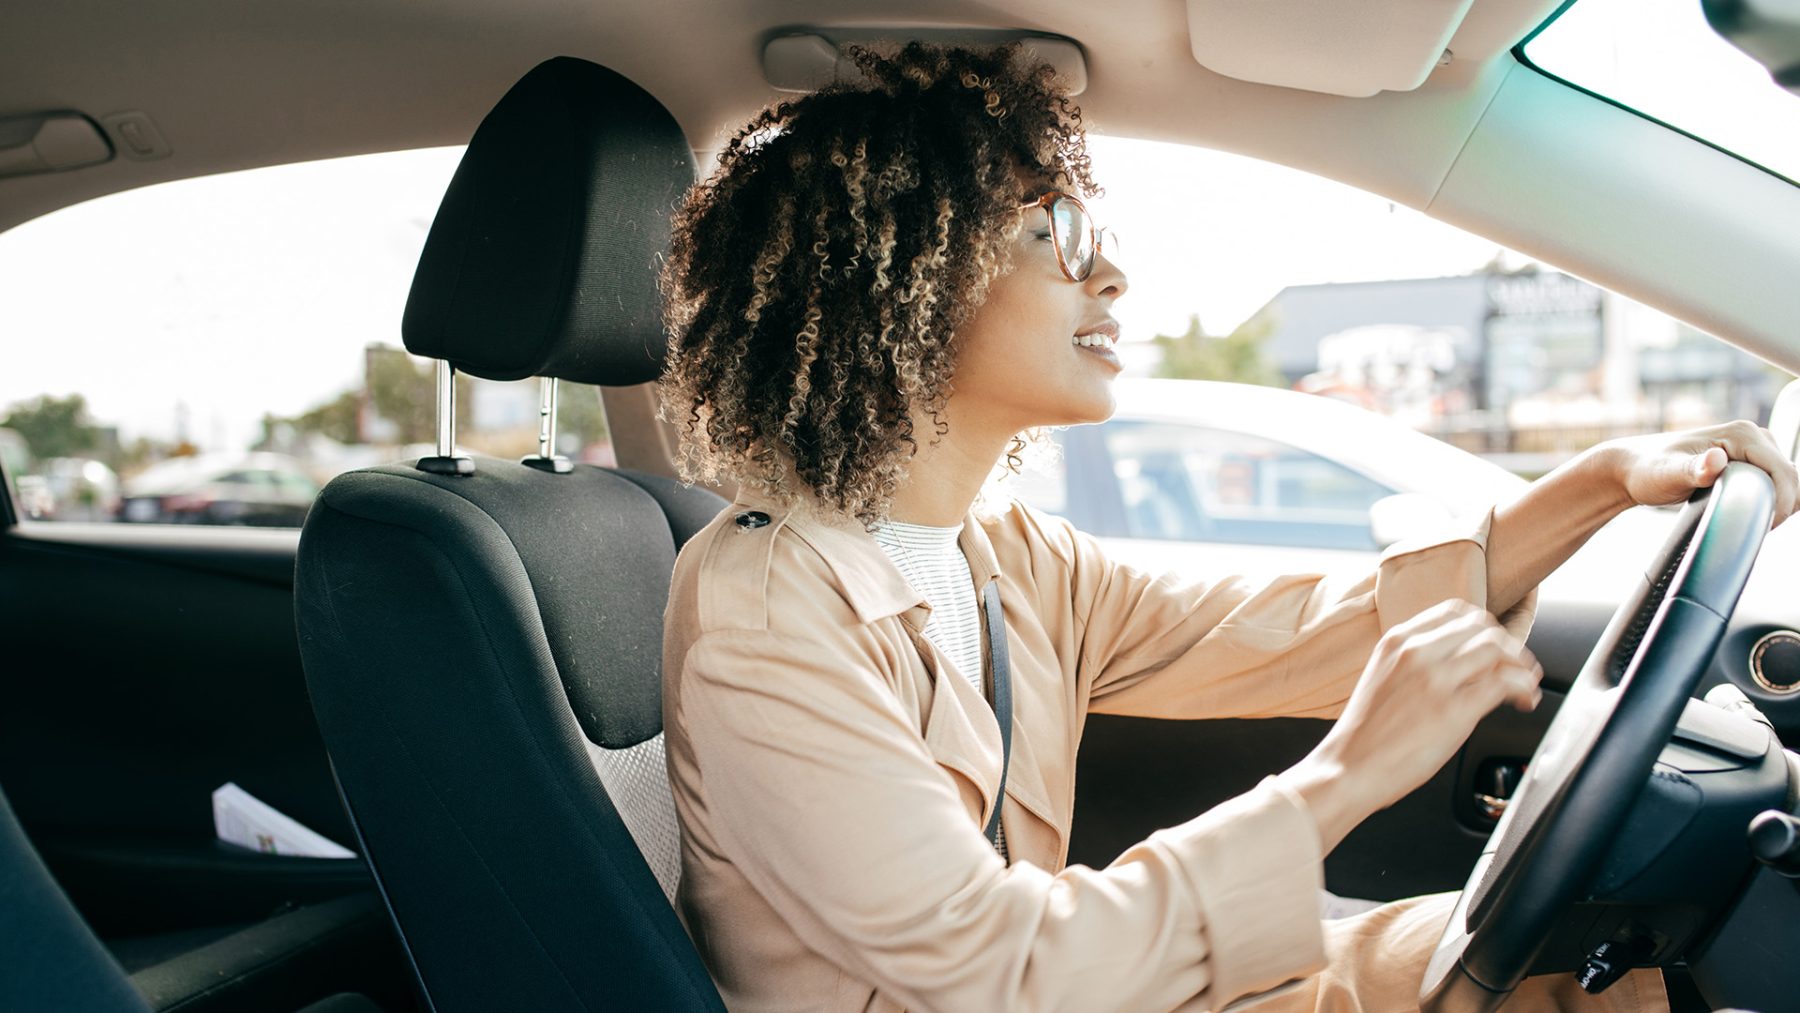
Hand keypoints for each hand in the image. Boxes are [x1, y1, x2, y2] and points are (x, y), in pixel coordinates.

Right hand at [1276, 599, 1541, 852]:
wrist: (1347, 769)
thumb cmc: (1365, 735)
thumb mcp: (1383, 677)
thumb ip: (1413, 662)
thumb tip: (1456, 663)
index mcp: (1397, 640)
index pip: (1455, 612)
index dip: (1484, 627)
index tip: (1495, 644)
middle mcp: (1417, 651)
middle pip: (1483, 627)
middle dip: (1508, 645)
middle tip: (1516, 666)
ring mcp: (1436, 679)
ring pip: (1498, 650)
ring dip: (1522, 666)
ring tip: (1525, 685)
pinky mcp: (1454, 710)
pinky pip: (1505, 683)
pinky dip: (1524, 688)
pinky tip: (1524, 701)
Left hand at [1604, 421, 1797, 526]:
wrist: (1635, 467)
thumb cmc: (1647, 469)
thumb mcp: (1666, 473)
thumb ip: (1692, 469)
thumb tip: (1716, 460)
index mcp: (1742, 434)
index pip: (1783, 472)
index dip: (1781, 502)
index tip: (1763, 527)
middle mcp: (1753, 435)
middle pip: (1792, 477)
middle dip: (1783, 506)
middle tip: (1756, 530)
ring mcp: (1755, 448)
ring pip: (1789, 481)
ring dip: (1781, 504)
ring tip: (1754, 524)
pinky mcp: (1751, 461)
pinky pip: (1777, 482)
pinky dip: (1774, 500)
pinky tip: (1756, 515)